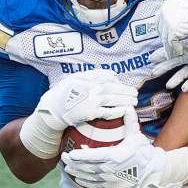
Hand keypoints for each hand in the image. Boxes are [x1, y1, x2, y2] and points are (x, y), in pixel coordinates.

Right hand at [18, 70, 136, 158]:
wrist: (53, 109)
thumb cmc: (63, 93)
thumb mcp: (75, 78)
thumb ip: (93, 74)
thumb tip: (113, 74)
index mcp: (87, 77)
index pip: (108, 76)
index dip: (118, 81)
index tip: (123, 84)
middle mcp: (91, 87)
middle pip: (114, 88)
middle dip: (127, 91)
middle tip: (135, 93)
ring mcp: (91, 100)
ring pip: (114, 99)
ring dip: (126, 100)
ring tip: (134, 101)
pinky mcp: (91, 113)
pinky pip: (108, 112)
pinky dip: (118, 111)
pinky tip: (124, 110)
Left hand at [61, 112, 187, 187]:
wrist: (153, 173)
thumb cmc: (144, 154)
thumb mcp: (137, 136)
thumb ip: (130, 121)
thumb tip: (127, 106)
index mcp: (115, 157)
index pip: (93, 156)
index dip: (80, 155)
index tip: (70, 153)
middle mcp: (110, 170)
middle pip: (87, 167)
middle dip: (73, 164)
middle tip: (63, 158)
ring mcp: (110, 179)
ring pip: (89, 177)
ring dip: (77, 173)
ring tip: (67, 168)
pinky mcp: (112, 185)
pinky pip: (95, 185)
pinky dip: (85, 182)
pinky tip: (78, 179)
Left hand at [157, 0, 187, 58]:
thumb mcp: (183, 5)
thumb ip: (177, 13)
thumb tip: (177, 20)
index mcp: (165, 7)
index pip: (159, 22)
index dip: (163, 30)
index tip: (166, 36)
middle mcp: (163, 15)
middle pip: (161, 31)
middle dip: (165, 39)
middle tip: (169, 46)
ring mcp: (167, 23)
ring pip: (165, 38)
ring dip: (169, 46)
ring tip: (172, 53)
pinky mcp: (173, 30)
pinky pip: (171, 43)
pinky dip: (175, 48)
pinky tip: (178, 52)